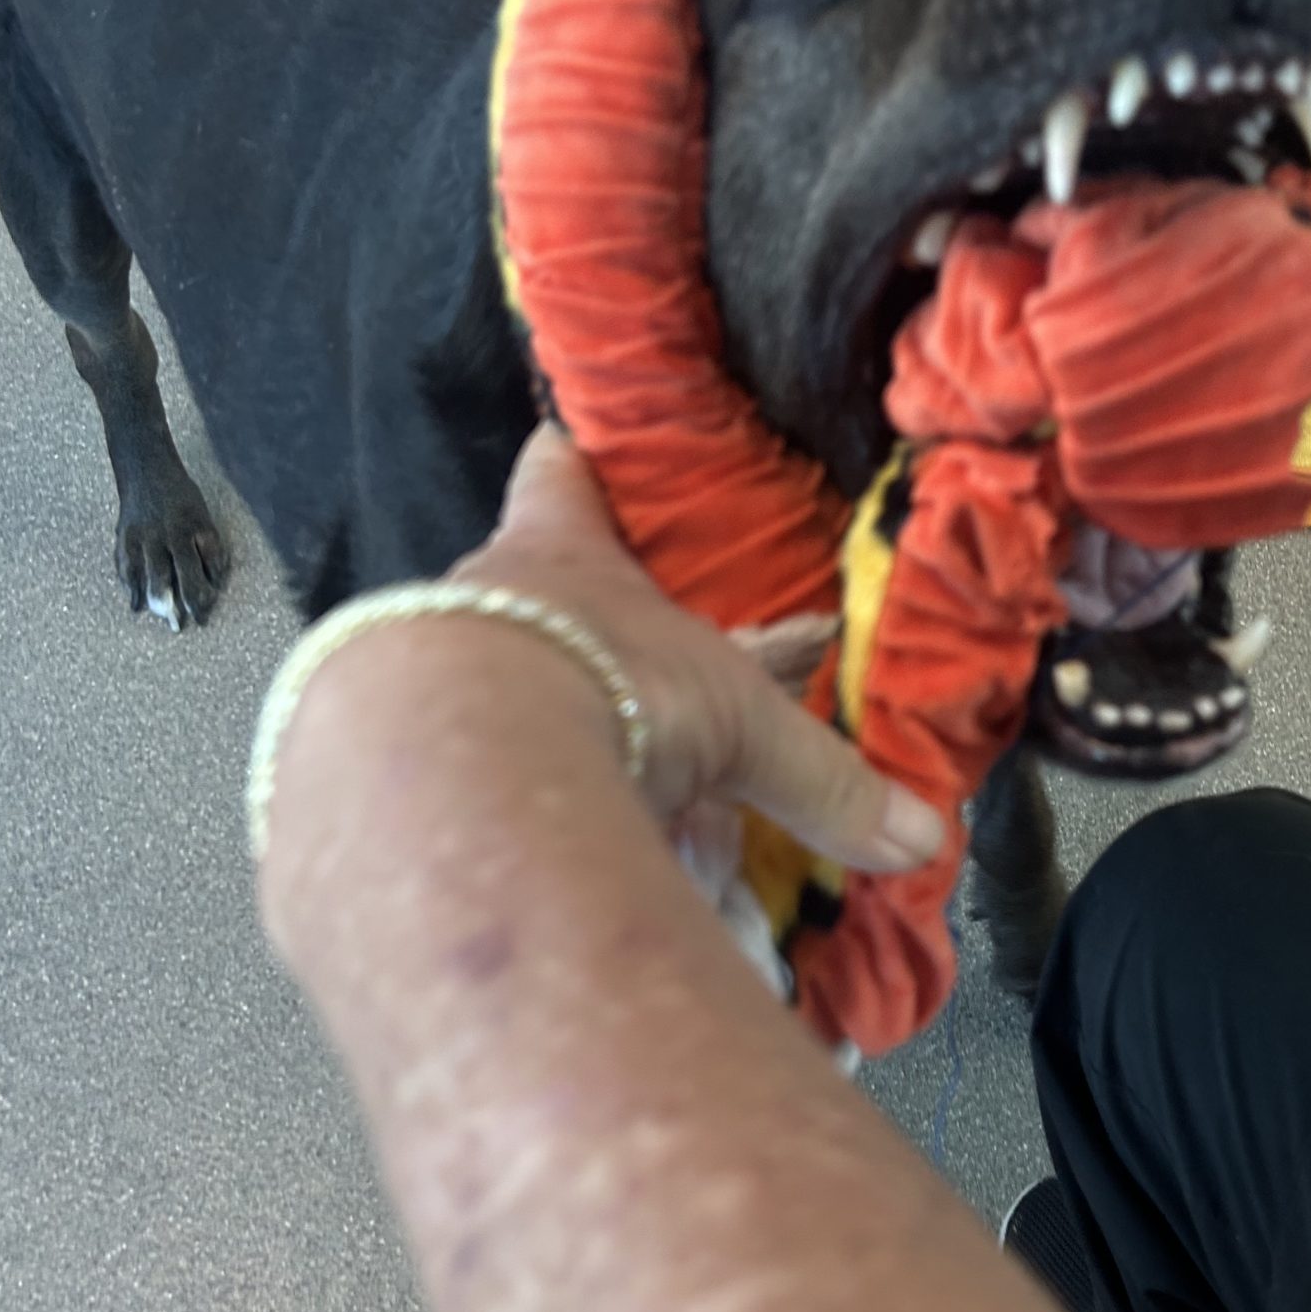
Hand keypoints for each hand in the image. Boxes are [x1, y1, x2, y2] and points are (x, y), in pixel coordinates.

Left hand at [449, 423, 943, 873]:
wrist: (457, 768)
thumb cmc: (607, 686)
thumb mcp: (740, 729)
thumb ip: (822, 785)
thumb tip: (921, 839)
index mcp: (563, 551)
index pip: (559, 477)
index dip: (572, 465)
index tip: (569, 450)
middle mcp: (486, 599)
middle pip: (528, 598)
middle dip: (576, 642)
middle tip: (627, 686)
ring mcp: (426, 680)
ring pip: (490, 697)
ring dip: (538, 741)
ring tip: (594, 798)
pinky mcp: (390, 764)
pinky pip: (455, 782)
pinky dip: (499, 816)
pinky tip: (537, 861)